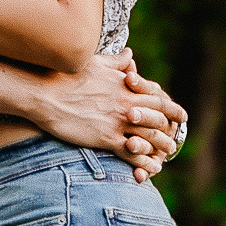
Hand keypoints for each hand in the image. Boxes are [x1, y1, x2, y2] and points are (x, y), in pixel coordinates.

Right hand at [28, 52, 177, 181]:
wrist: (45, 93)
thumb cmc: (67, 75)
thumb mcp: (95, 63)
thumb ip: (116, 63)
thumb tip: (130, 55)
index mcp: (125, 86)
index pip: (157, 97)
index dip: (171, 108)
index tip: (180, 115)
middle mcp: (126, 103)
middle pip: (159, 119)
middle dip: (170, 130)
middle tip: (175, 138)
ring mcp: (117, 122)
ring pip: (150, 138)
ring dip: (162, 147)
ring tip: (167, 154)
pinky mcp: (107, 139)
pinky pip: (132, 154)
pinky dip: (144, 163)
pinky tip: (148, 170)